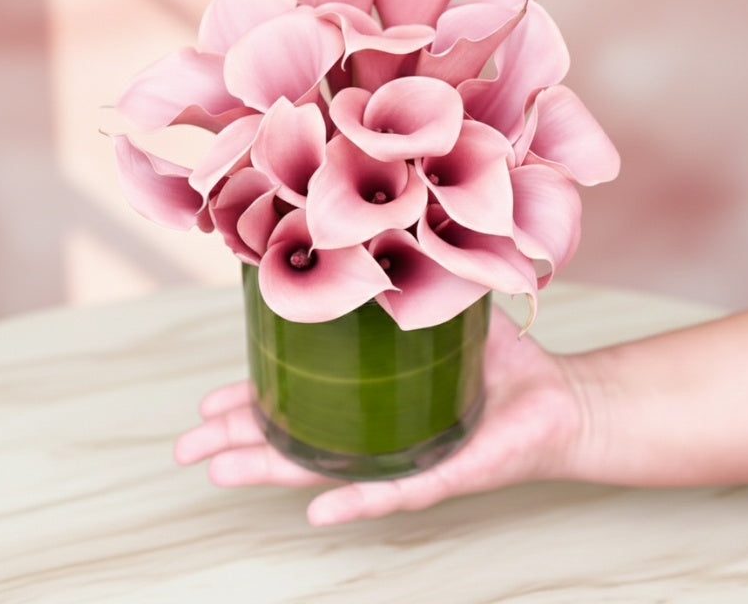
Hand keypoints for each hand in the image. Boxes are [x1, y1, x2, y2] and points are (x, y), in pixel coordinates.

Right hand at [174, 306, 582, 525]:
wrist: (559, 398)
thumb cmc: (502, 360)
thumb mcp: (444, 310)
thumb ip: (409, 280)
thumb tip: (372, 238)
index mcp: (372, 393)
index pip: (303, 399)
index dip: (255, 400)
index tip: (210, 400)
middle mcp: (378, 429)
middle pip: (298, 439)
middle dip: (241, 441)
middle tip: (188, 447)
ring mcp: (404, 455)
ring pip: (327, 469)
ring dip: (275, 471)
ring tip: (222, 470)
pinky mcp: (442, 471)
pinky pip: (392, 489)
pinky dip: (354, 498)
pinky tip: (315, 510)